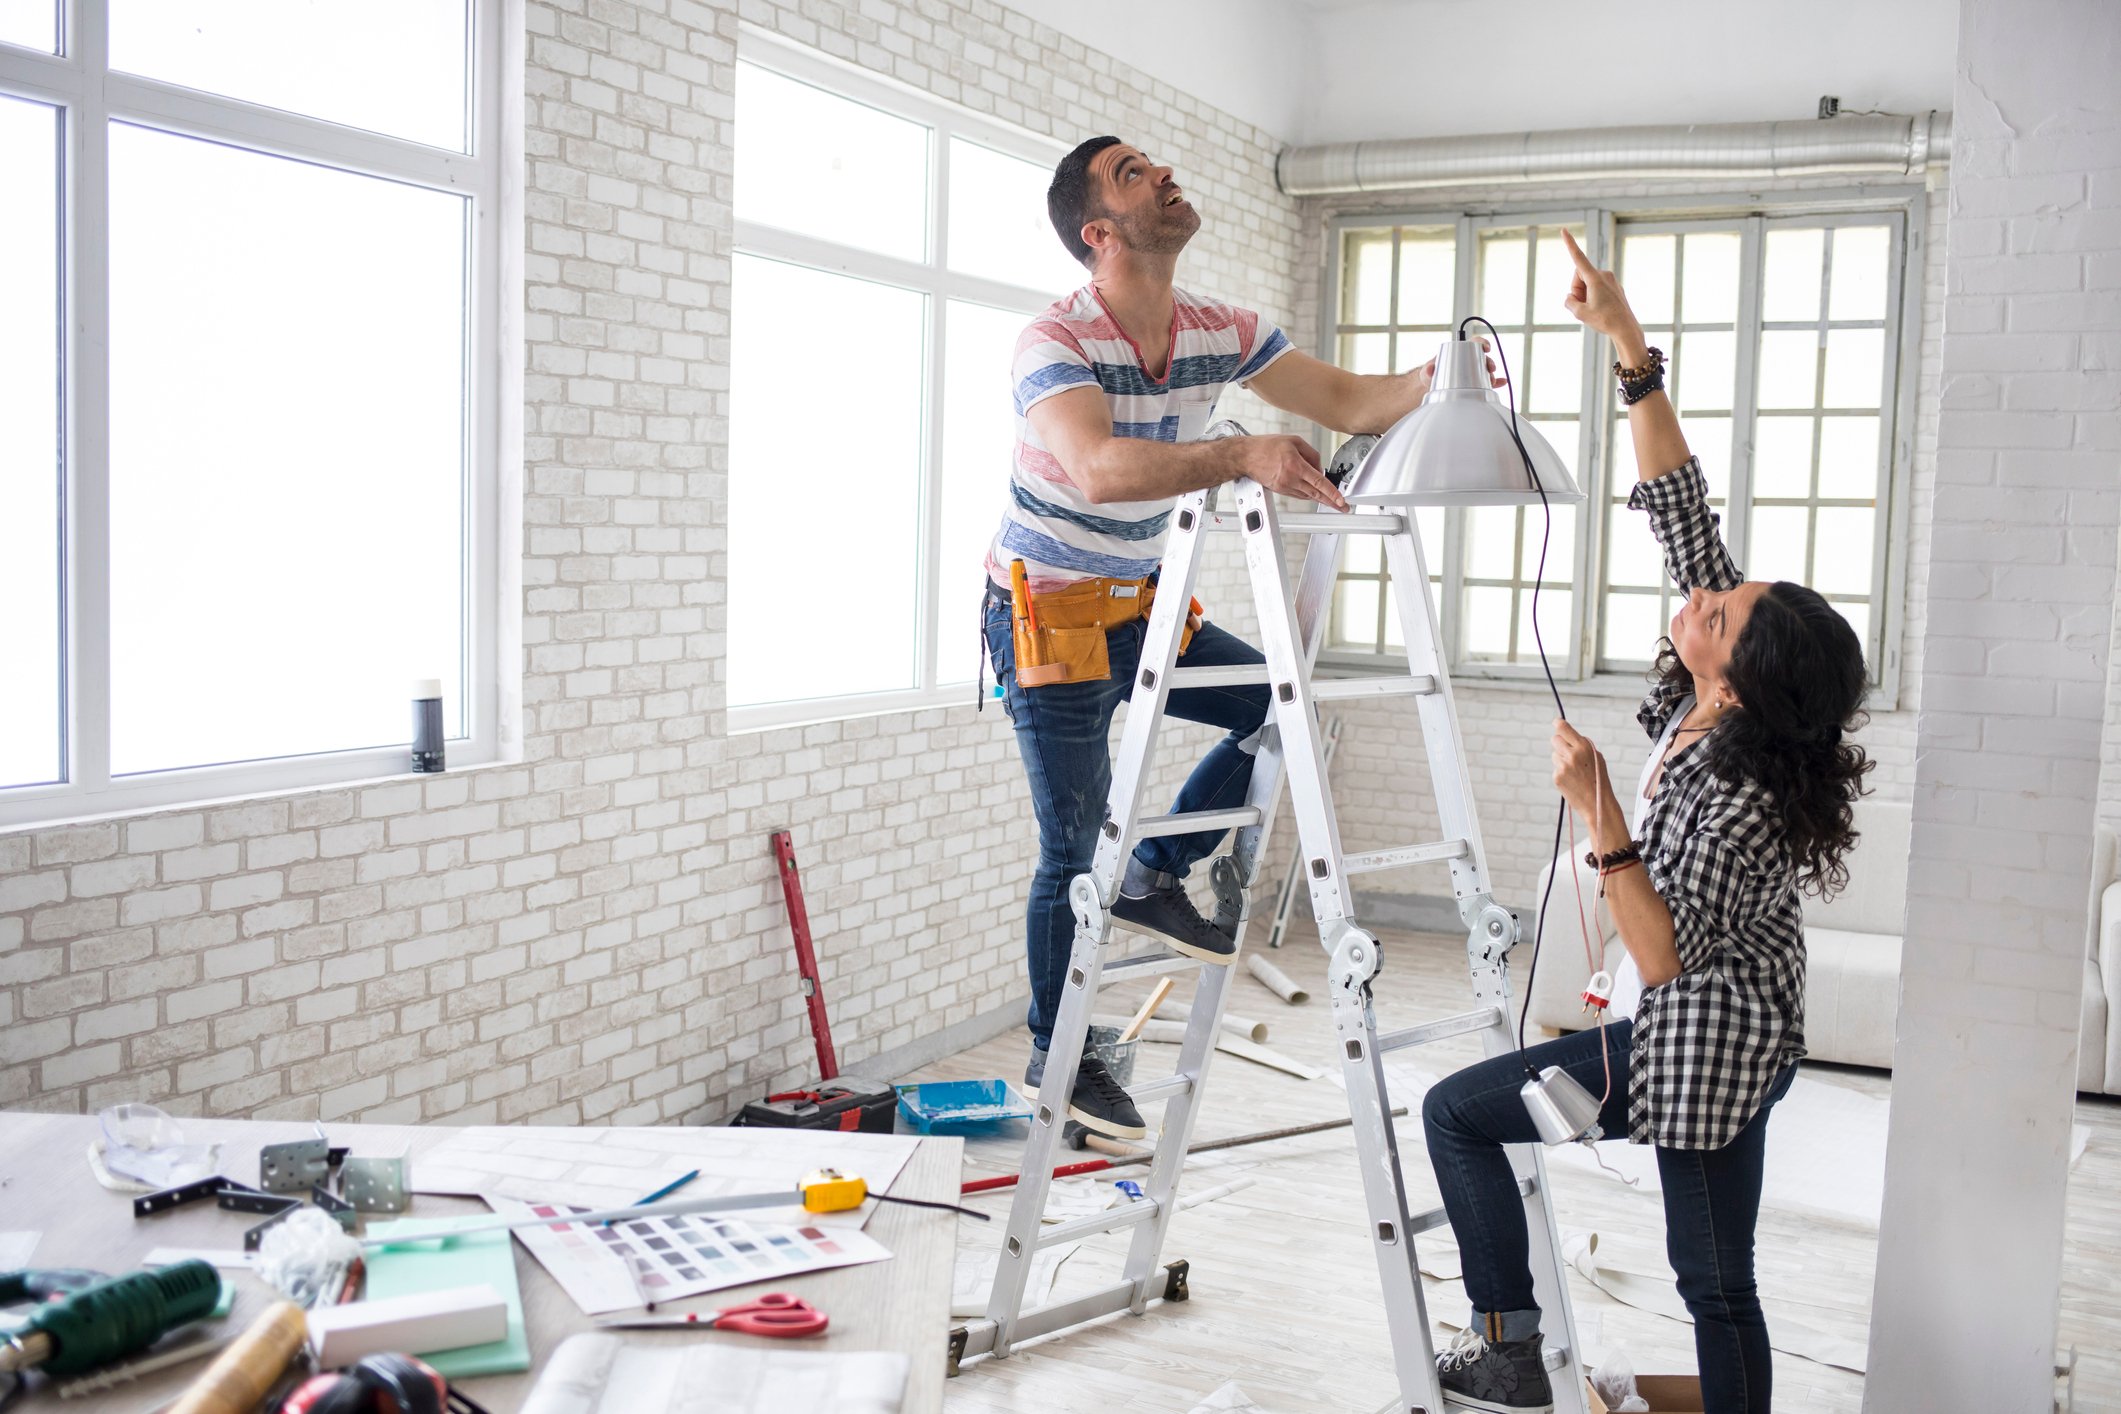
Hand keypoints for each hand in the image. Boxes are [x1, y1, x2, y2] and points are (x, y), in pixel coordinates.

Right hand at [1234, 434, 1346, 510]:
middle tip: (1343, 507)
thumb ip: (1311, 454)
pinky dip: (1308, 493)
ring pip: (1308, 495)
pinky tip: (1315, 493)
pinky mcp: (1280, 490)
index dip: (1332, 492)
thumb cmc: (1266, 446)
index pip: (1318, 482)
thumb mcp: (1294, 441)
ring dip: (1320, 497)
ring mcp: (1284, 486)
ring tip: (1332, 501)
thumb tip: (1320, 467)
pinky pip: (1299, 494)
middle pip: (1316, 494)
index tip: (1341, 500)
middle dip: (1331, 502)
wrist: (1246, 456)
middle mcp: (1290, 478)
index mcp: (1295, 465)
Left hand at [1408, 337, 1503, 399]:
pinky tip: (1503, 383)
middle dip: (1490, 362)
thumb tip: (1430, 369)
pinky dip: (1498, 382)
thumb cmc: (1430, 374)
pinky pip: (1489, 383)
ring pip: (1488, 371)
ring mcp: (1474, 373)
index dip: (1483, 343)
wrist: (1431, 387)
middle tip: (1491, 369)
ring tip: (1492, 381)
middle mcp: (1470, 361)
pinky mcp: (1476, 385)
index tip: (1486, 347)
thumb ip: (1428, 369)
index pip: (1475, 343)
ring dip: (1492, 374)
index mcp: (1461, 352)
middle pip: (1484, 358)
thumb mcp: (1427, 371)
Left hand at [1550, 718, 1611, 820]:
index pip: (1563, 728)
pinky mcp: (1557, 777)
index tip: (1556, 722)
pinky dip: (1562, 773)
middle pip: (1555, 739)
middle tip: (1567, 752)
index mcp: (1583, 747)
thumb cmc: (1599, 779)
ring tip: (1575, 772)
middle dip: (1560, 743)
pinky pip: (1556, 768)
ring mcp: (1563, 766)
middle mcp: (1571, 754)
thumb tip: (1568, 736)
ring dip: (1561, 760)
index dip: (1558, 724)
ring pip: (1555, 755)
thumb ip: (1582, 746)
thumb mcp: (1596, 757)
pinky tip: (1572, 781)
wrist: (1597, 803)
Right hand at [1559, 230, 1644, 354]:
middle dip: (1576, 289)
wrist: (1626, 329)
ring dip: (1584, 295)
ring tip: (1592, 309)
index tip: (1564, 230)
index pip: (1578, 258)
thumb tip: (1570, 297)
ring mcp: (1611, 280)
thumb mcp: (1579, 313)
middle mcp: (1604, 275)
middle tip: (1582, 306)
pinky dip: (1593, 297)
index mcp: (1595, 278)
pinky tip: (1600, 310)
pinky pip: (1596, 288)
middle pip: (1579, 276)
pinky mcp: (1614, 287)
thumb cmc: (1604, 320)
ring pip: (1588, 283)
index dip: (1569, 244)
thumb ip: (1569, 302)